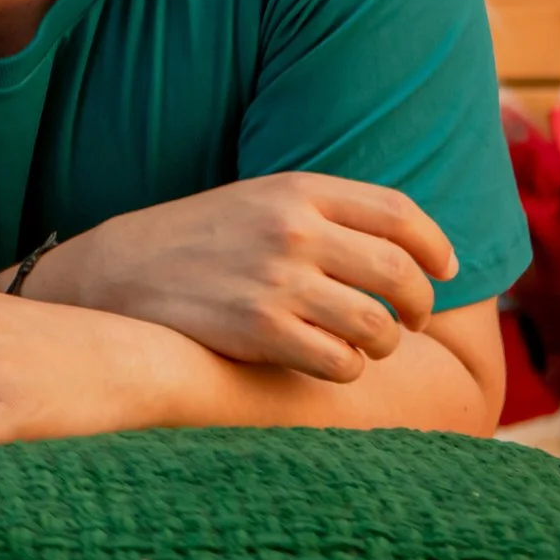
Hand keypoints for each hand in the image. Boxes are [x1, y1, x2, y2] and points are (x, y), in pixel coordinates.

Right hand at [32, 174, 456, 381]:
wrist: (116, 271)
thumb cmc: (197, 239)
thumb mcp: (257, 201)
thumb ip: (324, 213)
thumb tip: (409, 247)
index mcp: (296, 191)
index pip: (400, 214)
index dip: (436, 248)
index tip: (443, 271)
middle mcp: (292, 231)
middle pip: (400, 274)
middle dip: (419, 306)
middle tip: (410, 319)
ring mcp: (276, 281)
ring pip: (378, 326)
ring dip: (384, 343)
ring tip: (366, 344)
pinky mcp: (259, 330)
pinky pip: (342, 362)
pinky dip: (348, 368)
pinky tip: (329, 360)